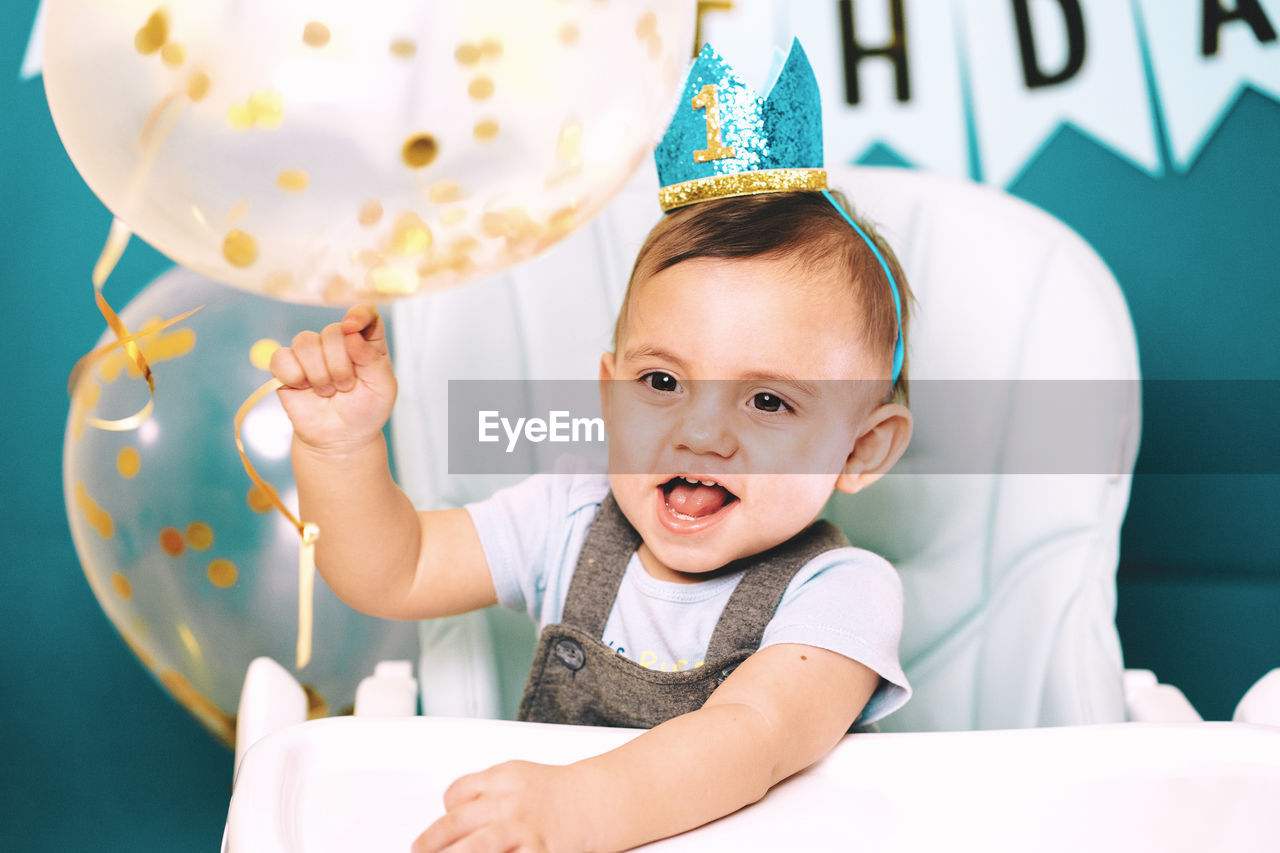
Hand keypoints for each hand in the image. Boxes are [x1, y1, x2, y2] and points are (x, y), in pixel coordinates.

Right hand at [269, 304, 395, 453]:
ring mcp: (311, 353)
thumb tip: (350, 334)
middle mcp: (337, 342)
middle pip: (333, 331)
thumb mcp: (383, 387)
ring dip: (319, 373)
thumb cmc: (366, 410)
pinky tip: (304, 388)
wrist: (341, 439)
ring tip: (327, 392)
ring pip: (306, 341)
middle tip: (346, 388)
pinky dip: (293, 376)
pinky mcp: (286, 367)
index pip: (363, 313)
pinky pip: (282, 357)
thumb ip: (371, 359)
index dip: (357, 315)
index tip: (352, 328)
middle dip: (340, 365)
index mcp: (365, 341)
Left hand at [412, 760, 590, 852]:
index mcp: (503, 777)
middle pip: (457, 821)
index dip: (445, 813)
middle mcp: (510, 801)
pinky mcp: (541, 851)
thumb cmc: (555, 793)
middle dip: (431, 841)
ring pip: (476, 847)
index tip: (439, 830)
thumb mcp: (518, 778)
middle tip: (419, 851)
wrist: (598, 800)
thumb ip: (487, 793)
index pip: (457, 793)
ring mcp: (524, 828)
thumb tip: (452, 814)